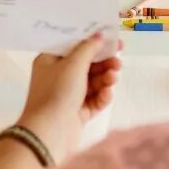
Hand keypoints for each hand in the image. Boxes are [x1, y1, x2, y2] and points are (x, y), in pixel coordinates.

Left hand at [15, 34, 121, 160]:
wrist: (50, 133)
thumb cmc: (57, 91)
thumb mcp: (73, 64)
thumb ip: (89, 47)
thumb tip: (99, 35)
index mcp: (50, 60)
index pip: (73, 45)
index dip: (92, 40)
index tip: (112, 39)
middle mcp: (58, 76)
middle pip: (86, 64)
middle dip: (103, 62)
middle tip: (118, 62)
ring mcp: (68, 95)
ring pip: (92, 82)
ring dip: (105, 78)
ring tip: (113, 78)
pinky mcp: (77, 112)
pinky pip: (94, 99)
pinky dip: (102, 95)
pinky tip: (107, 93)